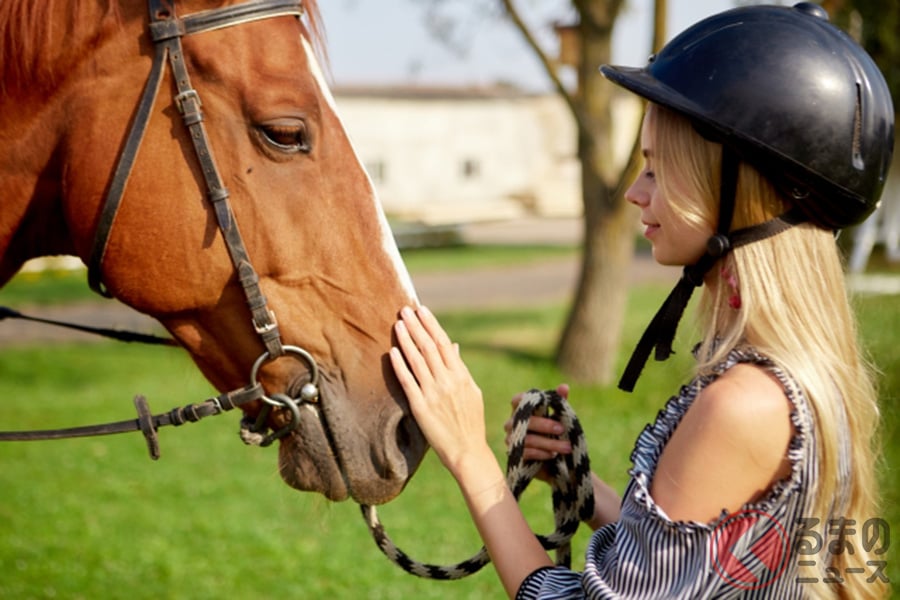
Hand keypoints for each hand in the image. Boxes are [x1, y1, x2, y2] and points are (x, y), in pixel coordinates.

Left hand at [389, 306, 490, 475]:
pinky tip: (392, 352)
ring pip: (417, 360)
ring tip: (397, 323)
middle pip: (429, 347)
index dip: (431, 325)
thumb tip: (452, 346)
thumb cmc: (470, 421)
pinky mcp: (421, 408)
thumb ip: (459, 368)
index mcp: (462, 376)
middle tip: (404, 309)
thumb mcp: (471, 391)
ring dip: (406, 340)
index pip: (443, 343)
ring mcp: (434, 394)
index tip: (421, 310)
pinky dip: (400, 365)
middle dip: (416, 326)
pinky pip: (408, 382)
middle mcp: (448, 381)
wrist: (468, 451)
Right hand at [503, 383, 572, 482]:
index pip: (517, 400)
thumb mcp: (558, 417)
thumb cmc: (552, 433)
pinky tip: (553, 455)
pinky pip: (526, 452)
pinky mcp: (514, 456)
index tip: (543, 401)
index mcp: (521, 411)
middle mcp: (512, 423)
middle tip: (562, 429)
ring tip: (567, 447)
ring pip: (528, 439)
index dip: (525, 399)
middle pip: (525, 421)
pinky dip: (542, 453)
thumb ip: (559, 402)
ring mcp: (511, 440)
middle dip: (545, 425)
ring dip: (549, 443)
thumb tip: (564, 386)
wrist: (550, 462)